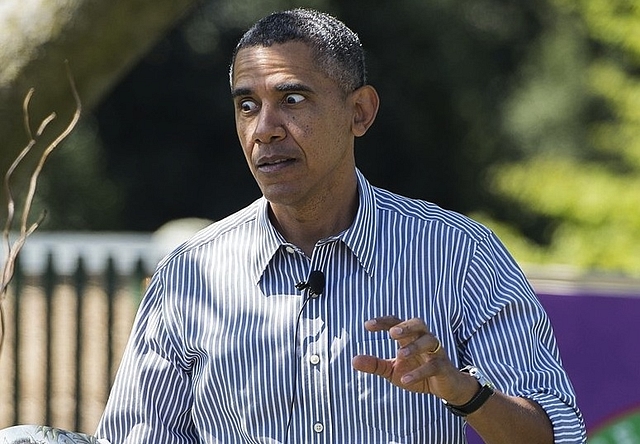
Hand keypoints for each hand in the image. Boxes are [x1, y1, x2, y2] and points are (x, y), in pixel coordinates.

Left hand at [352, 316, 476, 403]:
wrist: (444, 388)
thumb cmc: (416, 372)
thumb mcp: (392, 370)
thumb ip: (374, 364)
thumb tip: (353, 360)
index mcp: (409, 337)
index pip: (396, 323)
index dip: (383, 322)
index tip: (367, 325)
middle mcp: (423, 340)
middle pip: (418, 323)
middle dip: (405, 326)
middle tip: (392, 333)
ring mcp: (435, 352)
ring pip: (429, 341)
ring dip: (414, 346)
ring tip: (399, 355)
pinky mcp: (443, 367)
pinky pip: (433, 365)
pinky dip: (419, 372)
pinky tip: (406, 379)